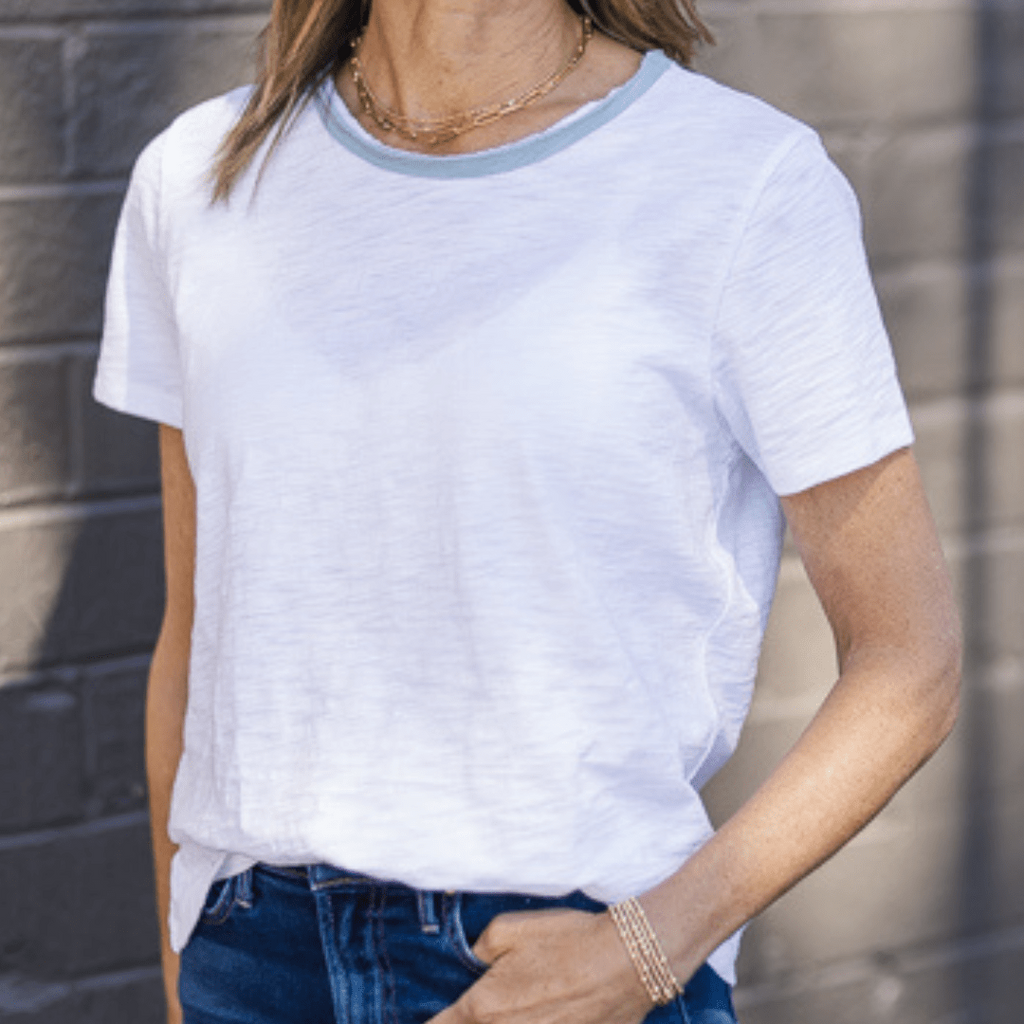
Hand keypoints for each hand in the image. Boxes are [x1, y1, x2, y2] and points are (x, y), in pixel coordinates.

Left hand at [428, 909, 653, 1023]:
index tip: (425, 1019)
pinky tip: (540, 1015)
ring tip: (515, 1009)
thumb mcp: (508, 929)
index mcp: (482, 1010)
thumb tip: (472, 966)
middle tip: (477, 1009)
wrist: (626, 963)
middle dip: (467, 1023)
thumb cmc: (567, 941)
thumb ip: (477, 951)